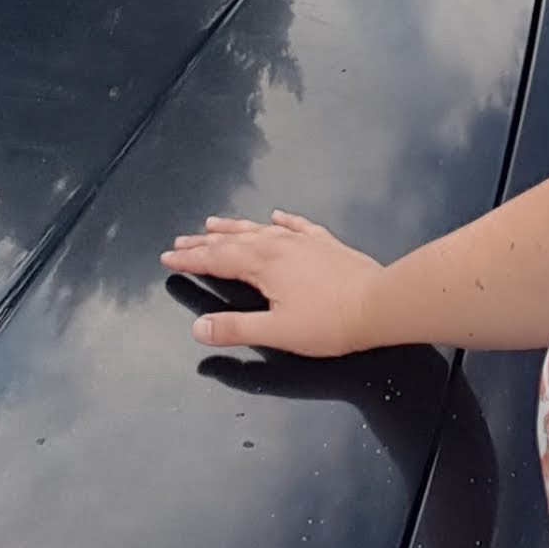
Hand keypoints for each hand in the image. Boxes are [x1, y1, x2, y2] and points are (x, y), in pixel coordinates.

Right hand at [160, 209, 385, 354]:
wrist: (379, 304)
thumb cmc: (331, 322)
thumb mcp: (276, 332)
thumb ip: (235, 329)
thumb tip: (199, 328)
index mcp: (264, 265)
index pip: (217, 259)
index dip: (190, 259)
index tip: (169, 257)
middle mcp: (280, 246)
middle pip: (233, 240)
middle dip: (204, 242)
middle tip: (182, 241)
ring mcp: (305, 242)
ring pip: (260, 229)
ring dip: (235, 226)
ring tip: (215, 222)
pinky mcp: (326, 245)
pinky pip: (298, 226)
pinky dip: (283, 220)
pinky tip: (278, 215)